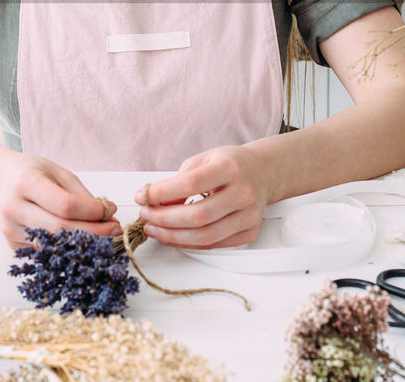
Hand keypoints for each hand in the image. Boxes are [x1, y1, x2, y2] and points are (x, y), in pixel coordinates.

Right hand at [0, 152, 120, 247]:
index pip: (64, 205)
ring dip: (84, 244)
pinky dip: (68, 249)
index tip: (109, 211)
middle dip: (94, 233)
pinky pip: (46, 252)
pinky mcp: (12, 244)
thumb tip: (108, 213)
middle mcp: (14, 207)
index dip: (91, 212)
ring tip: (103, 236)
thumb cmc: (30, 172)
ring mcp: (10, 229)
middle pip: (60, 230)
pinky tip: (82, 241)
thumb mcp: (56, 171)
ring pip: (54, 246)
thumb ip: (80, 193)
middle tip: (115, 229)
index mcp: (26, 182)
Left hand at [136, 145, 274, 248]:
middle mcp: (243, 193)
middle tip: (146, 216)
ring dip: (173, 236)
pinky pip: (214, 244)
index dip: (162, 193)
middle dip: (164, 219)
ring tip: (154, 230)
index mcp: (229, 168)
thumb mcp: (203, 160)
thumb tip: (157, 204)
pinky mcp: (249, 232)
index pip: (191, 183)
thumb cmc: (230, 164)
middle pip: (198, 215)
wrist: (263, 172)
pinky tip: (174, 236)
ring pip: (205, 236)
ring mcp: (249, 215)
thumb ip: (180, 180)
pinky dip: (189, 243)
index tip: (142, 196)